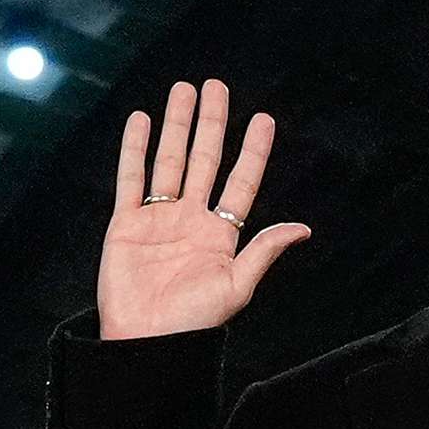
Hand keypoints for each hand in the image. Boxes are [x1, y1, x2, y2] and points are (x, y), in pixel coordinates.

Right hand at [99, 80, 310, 339]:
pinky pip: (131, 179)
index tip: (264, 119)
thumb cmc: (194, 323)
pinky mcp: (125, 224)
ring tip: (183, 90)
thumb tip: (304, 228)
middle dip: (211, 123)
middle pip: (204, 160)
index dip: (253, 151)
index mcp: (221, 234)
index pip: (241, 181)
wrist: (147, 342)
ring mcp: (158, 219)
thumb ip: (264, 251)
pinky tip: (141, 121)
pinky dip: (134, 149)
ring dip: (176, 125)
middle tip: (217, 86)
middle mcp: (191, 220)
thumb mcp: (237, 286)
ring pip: (169, 160)